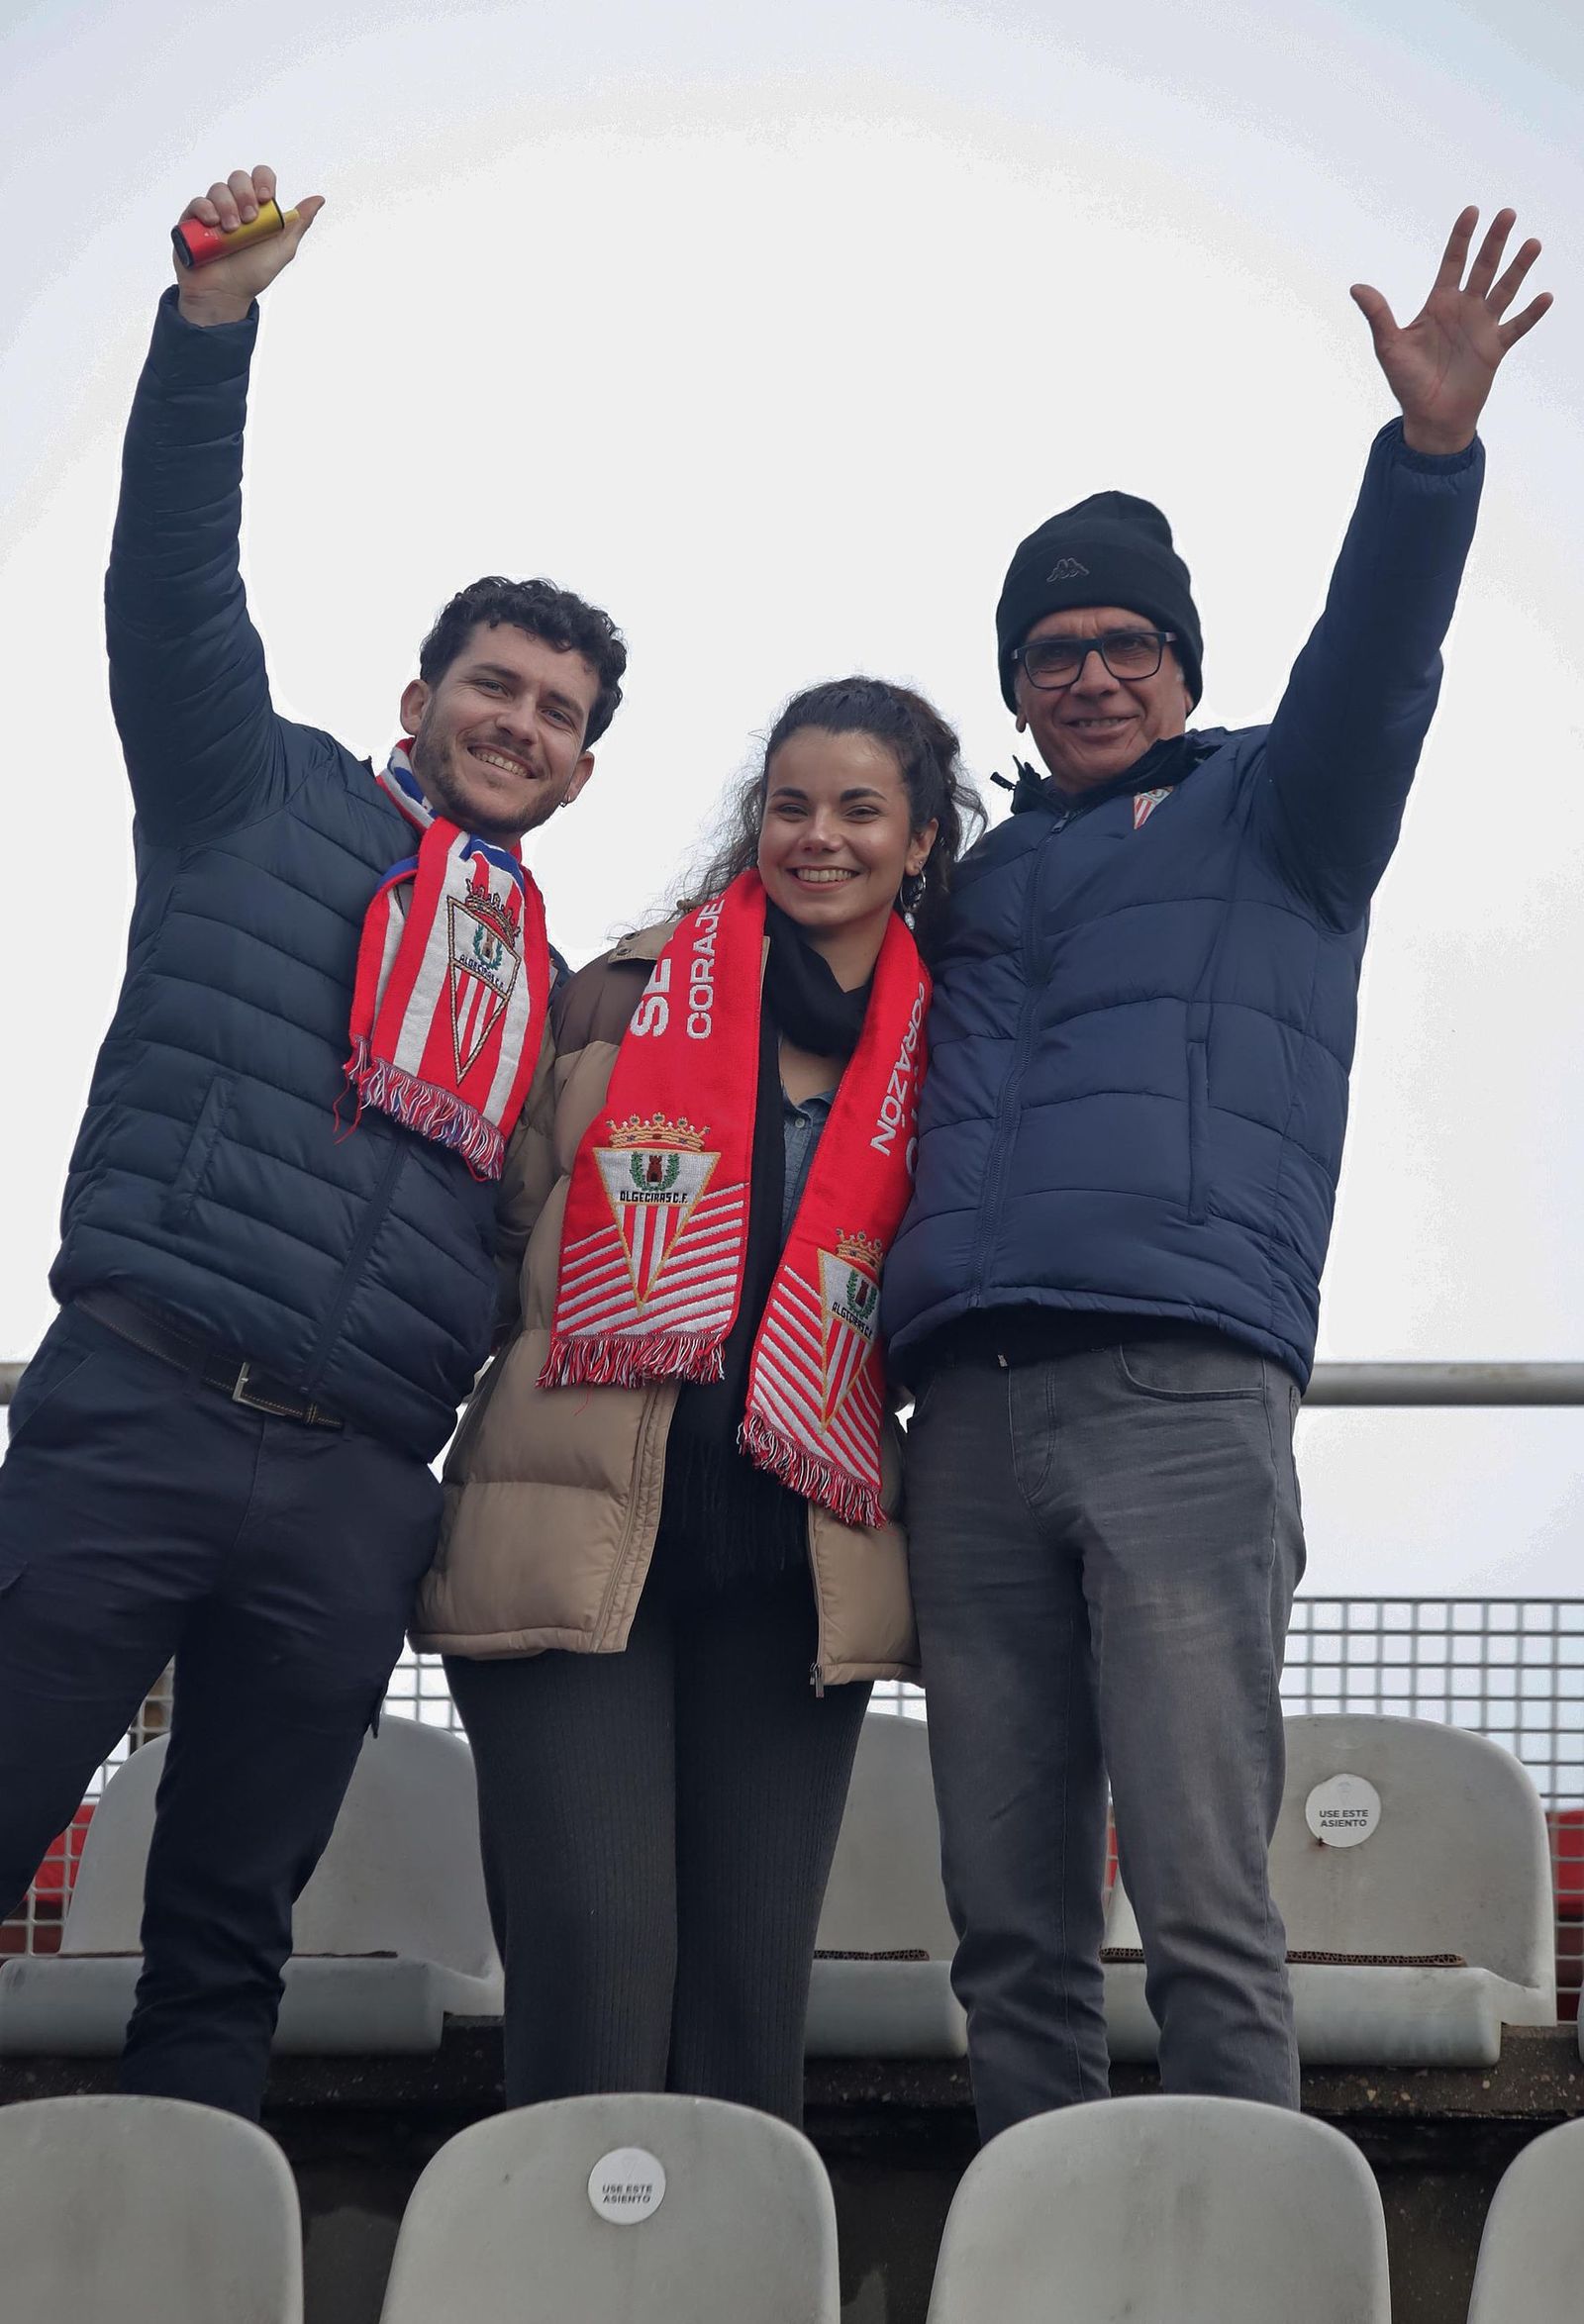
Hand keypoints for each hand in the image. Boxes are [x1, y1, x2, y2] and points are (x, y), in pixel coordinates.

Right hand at [173, 164, 323, 326]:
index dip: (263, 180)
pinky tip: (213, 223)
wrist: (225, 295)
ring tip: (232, 230)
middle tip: (249, 220)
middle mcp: (235, 206)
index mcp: (257, 208)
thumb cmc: (252, 274)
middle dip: (245, 194)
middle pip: (238, 178)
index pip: (260, 178)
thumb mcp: (282, 249)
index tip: (265, 198)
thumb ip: (298, 224)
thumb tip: (318, 199)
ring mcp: (213, 212)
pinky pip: (197, 202)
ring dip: (227, 205)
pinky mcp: (193, 221)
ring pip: (218, 189)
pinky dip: (205, 208)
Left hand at [1350, 208, 1550, 455]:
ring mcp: (1482, 327)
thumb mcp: (1389, 346)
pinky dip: (1531, 313)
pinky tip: (1545, 296)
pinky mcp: (1495, 349)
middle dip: (1495, 241)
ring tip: (1533, 243)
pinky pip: (1517, 327)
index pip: (1452, 262)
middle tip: (1508, 213)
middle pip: (1483, 267)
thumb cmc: (1407, 382)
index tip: (1472, 211)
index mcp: (1439, 304)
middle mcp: (1464, 309)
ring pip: (1505, 289)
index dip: (1462, 237)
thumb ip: (1379, 315)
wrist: (1430, 418)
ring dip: (1519, 267)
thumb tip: (1356, 286)